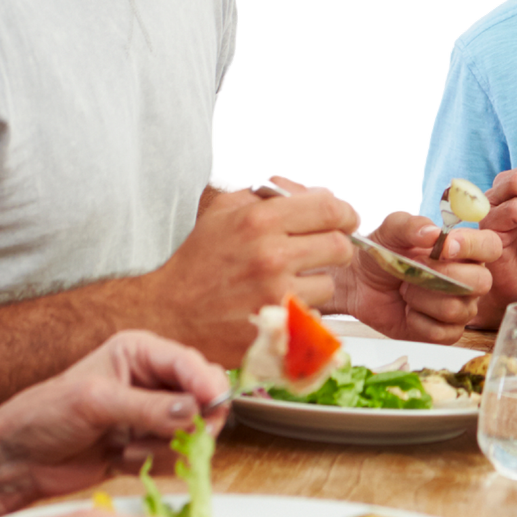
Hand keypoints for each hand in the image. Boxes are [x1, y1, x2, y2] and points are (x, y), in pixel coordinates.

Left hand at [0, 331, 230, 516]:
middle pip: (203, 398)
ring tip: (125, 450)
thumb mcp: (95, 403)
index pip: (189, 364)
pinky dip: (153, 464)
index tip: (214, 407)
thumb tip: (194, 412)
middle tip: (173, 438)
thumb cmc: (44, 417)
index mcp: (139, 353)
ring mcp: (152, 415)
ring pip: (193, 432)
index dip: (207, 385)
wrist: (17, 460)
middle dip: (190, 422)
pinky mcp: (148, 446)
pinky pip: (175, 457)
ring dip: (164, 448)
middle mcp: (152, 381)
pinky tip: (120, 460)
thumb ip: (148, 408)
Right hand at [146, 176, 359, 359]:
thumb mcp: (223, 209)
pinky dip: (304, 311)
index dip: (346, 214)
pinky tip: (282, 304)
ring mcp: (274, 293)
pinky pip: (314, 314)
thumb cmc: (198, 262)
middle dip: (336, 248)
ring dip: (316, 283)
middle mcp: (271, 255)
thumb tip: (318, 191)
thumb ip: (269, 193)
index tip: (347, 220)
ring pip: (329, 284)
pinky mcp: (275, 325)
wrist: (170, 311)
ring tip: (291, 282)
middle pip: (340, 247)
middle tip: (322, 253)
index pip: (330, 209)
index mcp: (259, 220)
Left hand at [338, 209, 498, 342]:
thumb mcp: (391, 230)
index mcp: (464, 249)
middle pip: (481, 282)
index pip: (490, 246)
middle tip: (415, 269)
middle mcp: (470, 279)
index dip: (473, 246)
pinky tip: (408, 311)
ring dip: (422, 299)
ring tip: (406, 290)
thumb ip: (411, 225)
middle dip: (443, 276)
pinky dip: (417, 321)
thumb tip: (433, 233)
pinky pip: (442, 332)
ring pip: (457, 309)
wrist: (360, 283)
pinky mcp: (446, 332)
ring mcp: (461, 307)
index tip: (445, 247)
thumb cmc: (383, 252)